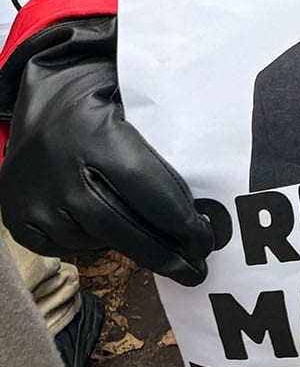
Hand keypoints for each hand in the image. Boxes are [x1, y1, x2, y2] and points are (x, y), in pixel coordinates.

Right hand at [0, 19, 213, 286]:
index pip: (147, 189)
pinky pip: (67, 248)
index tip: (206, 239)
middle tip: (196, 270)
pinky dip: (93, 244)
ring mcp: (38, 203)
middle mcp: (66, 175)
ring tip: (162, 251)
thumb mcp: (135, 97)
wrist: (39, 99)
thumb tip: (211, 170)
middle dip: (164, 253)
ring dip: (132, 246)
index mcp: (99, 138)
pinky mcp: (21, 223)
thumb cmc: (102, 95)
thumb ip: (164, 130)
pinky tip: (113, 234)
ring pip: (97, 241)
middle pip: (123, 229)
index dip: (179, 219)